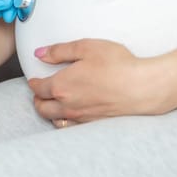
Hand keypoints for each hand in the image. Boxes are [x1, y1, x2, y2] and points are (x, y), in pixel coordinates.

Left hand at [28, 39, 175, 127]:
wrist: (142, 88)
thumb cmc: (117, 65)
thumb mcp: (86, 47)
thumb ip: (59, 51)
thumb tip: (39, 54)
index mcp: (61, 85)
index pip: (38, 88)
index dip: (33, 83)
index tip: (34, 80)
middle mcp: (67, 105)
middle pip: (42, 107)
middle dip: (37, 99)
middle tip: (39, 92)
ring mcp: (80, 117)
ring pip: (54, 119)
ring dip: (49, 112)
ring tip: (51, 104)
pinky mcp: (93, 124)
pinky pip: (70, 128)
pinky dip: (64, 122)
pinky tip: (68, 116)